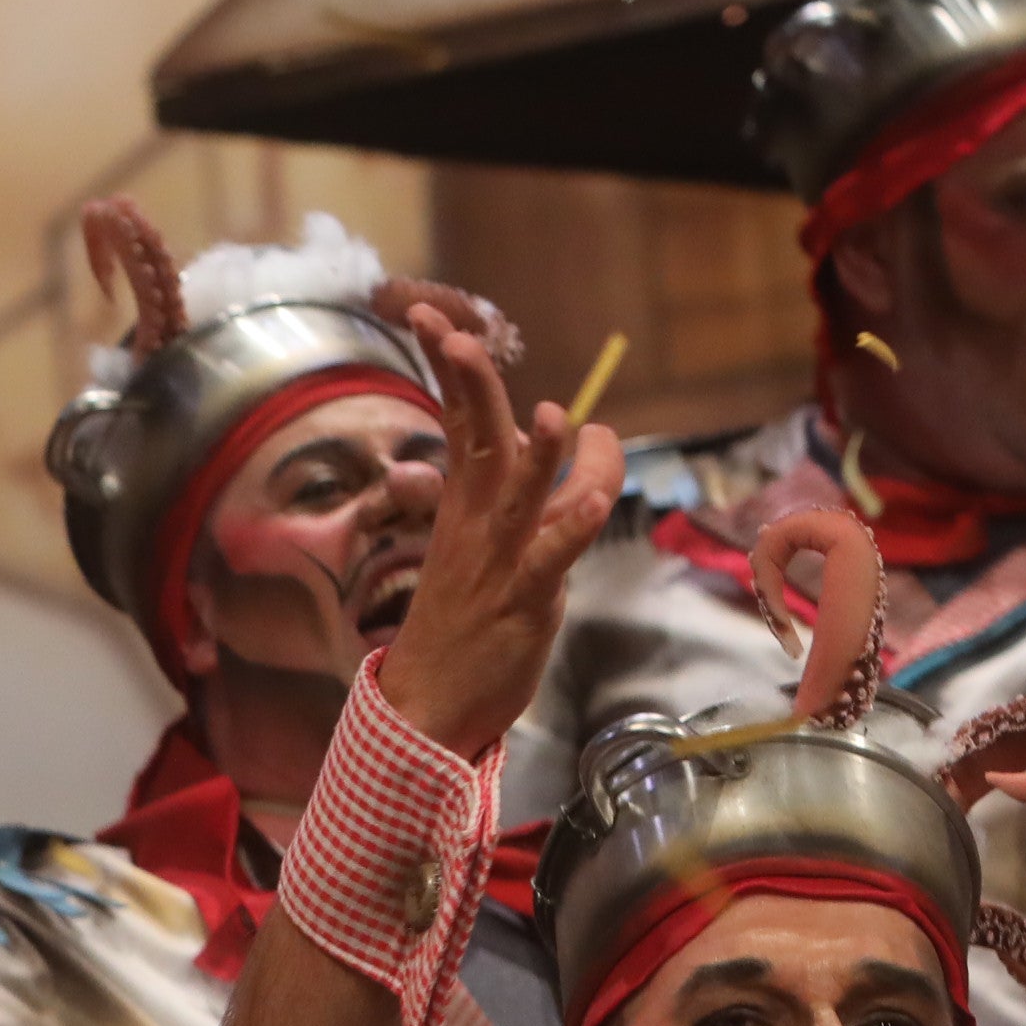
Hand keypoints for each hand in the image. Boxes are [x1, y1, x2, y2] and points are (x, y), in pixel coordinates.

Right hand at [367, 317, 620, 758]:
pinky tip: (596, 500)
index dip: (450, 370)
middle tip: (456, 338)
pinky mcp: (523, 599)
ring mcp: (498, 561)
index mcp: (463, 507)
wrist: (429, 707)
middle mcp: (477, 524)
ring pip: (519, 496)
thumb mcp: (474, 551)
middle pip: (477, 440)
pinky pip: (552, 557)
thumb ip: (500, 502)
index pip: (458, 422)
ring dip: (540, 456)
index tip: (431, 318)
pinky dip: (576, 525)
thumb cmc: (459, 628)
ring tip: (556, 417)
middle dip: (470, 386)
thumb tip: (512, 455)